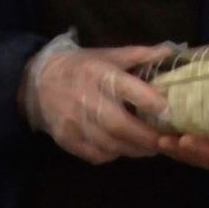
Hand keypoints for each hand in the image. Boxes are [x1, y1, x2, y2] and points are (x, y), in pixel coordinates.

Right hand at [23, 43, 173, 164]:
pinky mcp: (67, 140)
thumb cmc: (80, 67)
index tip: (168, 110)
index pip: (126, 87)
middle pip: (119, 124)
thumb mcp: (107, 55)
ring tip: (150, 148)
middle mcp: (85, 98)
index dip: (149, 100)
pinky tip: (123, 149)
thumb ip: (139, 55)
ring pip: (110, 144)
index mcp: (98, 73)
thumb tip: (171, 52)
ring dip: (134, 149)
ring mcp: (74, 122)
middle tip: (165, 141)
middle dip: (146, 137)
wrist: (37, 83)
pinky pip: (96, 155)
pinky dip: (113, 155)